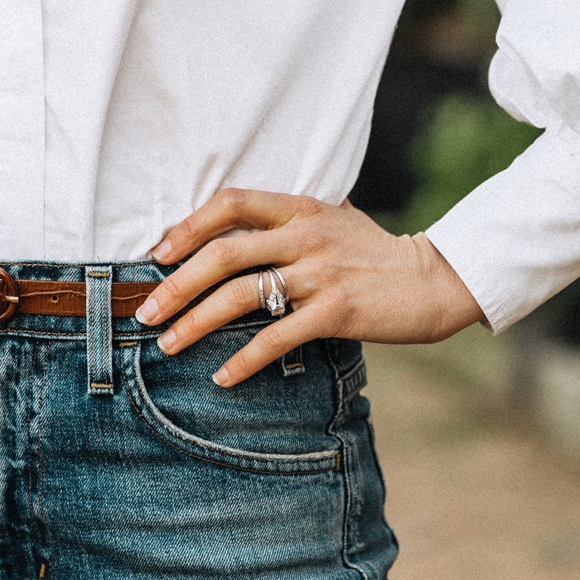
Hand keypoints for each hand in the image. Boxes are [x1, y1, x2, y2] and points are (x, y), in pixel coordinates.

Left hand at [133, 189, 483, 385]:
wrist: (435, 280)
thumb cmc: (376, 253)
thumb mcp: (334, 220)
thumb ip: (290, 220)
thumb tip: (236, 227)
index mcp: (301, 208)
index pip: (231, 203)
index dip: (188, 226)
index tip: (158, 254)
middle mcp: (306, 235)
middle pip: (223, 254)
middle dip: (176, 285)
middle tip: (145, 312)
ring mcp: (321, 273)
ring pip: (241, 295)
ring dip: (196, 322)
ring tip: (167, 345)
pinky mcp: (337, 311)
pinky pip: (277, 337)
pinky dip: (243, 359)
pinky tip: (222, 376)